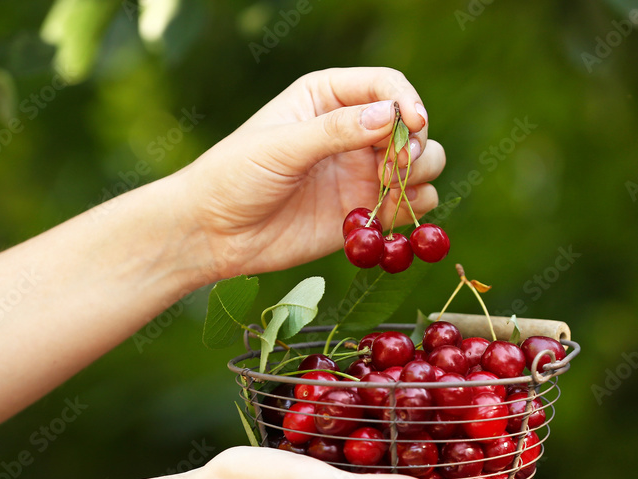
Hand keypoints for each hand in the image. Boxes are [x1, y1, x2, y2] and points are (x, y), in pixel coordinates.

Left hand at [175, 67, 446, 280]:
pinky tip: (386, 217)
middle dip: (415, 145)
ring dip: (420, 175)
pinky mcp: (367, 211)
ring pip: (422, 164)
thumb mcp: (281, 146)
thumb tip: (388, 116)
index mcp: (328, 97)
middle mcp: (353, 131)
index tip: (413, 124)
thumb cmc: (235, 176)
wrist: (215, 233)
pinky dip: (412, 210)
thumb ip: (334, 130)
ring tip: (391, 190)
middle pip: (413, 127)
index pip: (386, 85)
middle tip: (394, 169)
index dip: (407, 101)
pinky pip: (411, 205)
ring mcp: (363, 172)